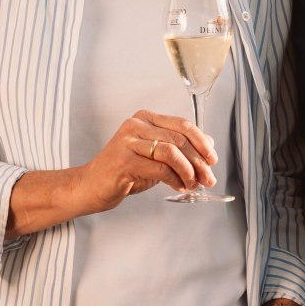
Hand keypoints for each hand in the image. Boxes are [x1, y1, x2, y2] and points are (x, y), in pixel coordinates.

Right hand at [70, 109, 216, 215]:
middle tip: (208, 177)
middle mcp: (136, 125)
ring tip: (193, 184)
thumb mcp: (154, 155)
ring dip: (189, 171)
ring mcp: (128, 141)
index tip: (212, 159)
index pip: (182, 124)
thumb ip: (177, 148)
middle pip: (179, 138)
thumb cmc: (124, 171)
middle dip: (199, 160)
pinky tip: (180, 187)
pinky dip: (175, 179)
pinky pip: (160, 168)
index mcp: (145, 118)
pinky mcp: (125, 160)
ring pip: (171, 152)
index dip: (202, 142)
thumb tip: (209, 144)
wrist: (92, 186)